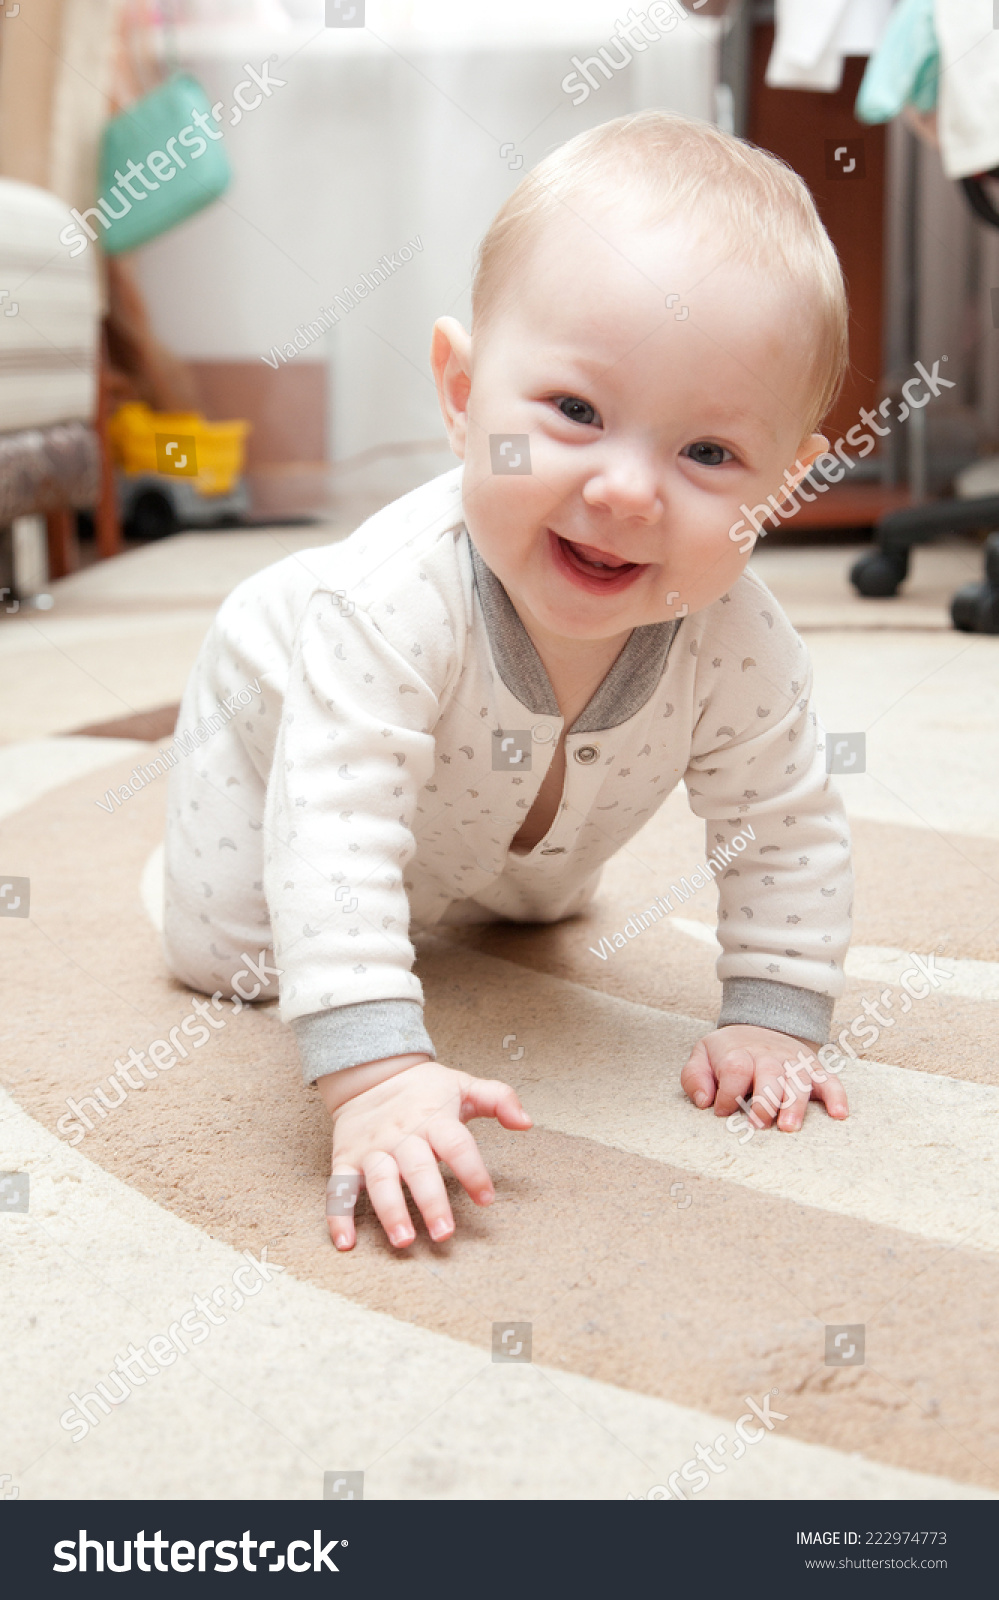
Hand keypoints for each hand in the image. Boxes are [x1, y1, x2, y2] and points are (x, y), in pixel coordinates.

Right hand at [319, 1060, 531, 1249]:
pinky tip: (345, 1242)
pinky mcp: (346, 1159)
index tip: (486, 1198)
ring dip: (390, 1211)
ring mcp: (372, 1149)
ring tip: (404, 1240)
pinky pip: (339, 1188)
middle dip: (431, 1201)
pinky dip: (338, 1215)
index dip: (473, 1170)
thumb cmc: (424, 1089)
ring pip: (380, 1180)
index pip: (457, 1145)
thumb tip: (526, 1122)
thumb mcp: (463, 1085)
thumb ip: (498, 1099)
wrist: (370, 1072)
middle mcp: (402, 1136)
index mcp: (434, 1119)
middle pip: (417, 1168)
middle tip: (445, 1234)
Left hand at [680, 1023, 848, 1131]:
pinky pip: (829, 1080)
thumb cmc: (727, 1053)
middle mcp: (768, 1057)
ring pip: (799, 1080)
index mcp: (739, 1053)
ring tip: (790, 1128)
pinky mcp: (813, 1069)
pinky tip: (839, 1114)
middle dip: (764, 1101)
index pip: (734, 1070)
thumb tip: (704, 1102)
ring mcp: (793, 1062)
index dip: (727, 1094)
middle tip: (759, 1125)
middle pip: (770, 1075)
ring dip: (795, 1104)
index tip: (720, 1112)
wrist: (757, 1027)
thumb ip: (695, 1077)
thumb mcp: (702, 1056)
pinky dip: (837, 1095)